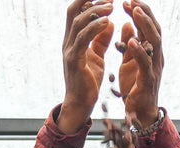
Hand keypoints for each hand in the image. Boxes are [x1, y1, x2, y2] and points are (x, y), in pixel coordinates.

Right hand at [58, 0, 114, 131]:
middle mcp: (68, 42)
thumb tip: (110, 23)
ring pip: (78, 23)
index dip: (88, 0)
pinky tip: (108, 22)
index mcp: (73, 40)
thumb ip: (101, 40)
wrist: (80, 105)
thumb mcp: (97, 57)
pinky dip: (95, 28)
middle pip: (72, 11)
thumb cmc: (88, 82)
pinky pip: (83, 39)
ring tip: (111, 6)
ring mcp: (69, 50)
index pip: (76, 12)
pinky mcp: (74, 61)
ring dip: (95, 12)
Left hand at [117, 0, 162, 129]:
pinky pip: (145, 63)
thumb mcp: (129, 63)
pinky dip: (139, 51)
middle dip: (143, 12)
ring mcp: (154, 67)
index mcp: (150, 51)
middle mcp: (156, 56)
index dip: (139, 12)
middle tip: (131, 0)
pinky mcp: (148, 80)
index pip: (148, 26)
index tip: (128, 0)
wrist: (140, 114)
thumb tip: (125, 25)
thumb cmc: (135, 88)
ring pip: (154, 41)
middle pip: (154, 28)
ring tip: (134, 12)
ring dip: (144, 25)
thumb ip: (129, 45)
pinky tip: (130, 40)